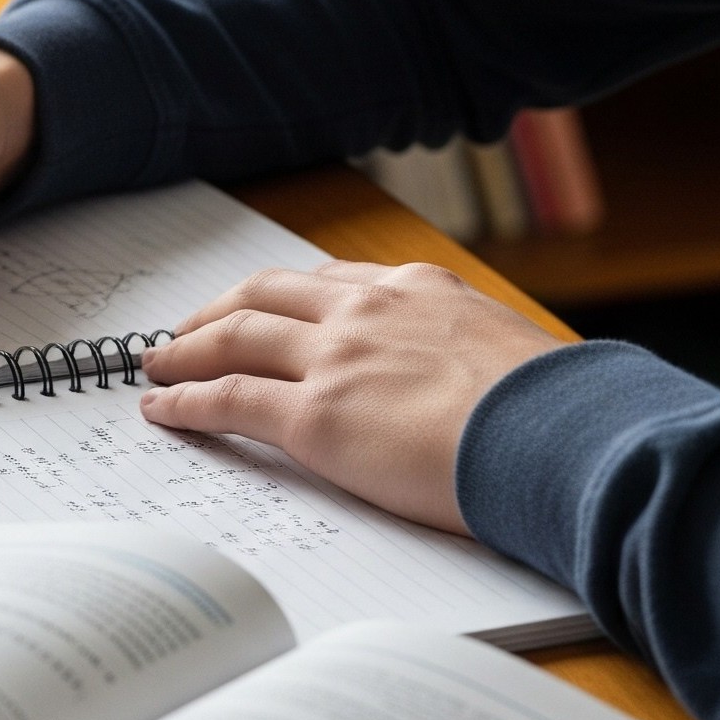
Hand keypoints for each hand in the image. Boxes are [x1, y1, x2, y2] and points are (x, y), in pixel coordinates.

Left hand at [139, 261, 561, 531]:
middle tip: (188, 328)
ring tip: (157, 362)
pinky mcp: (316, 417)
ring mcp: (337, 360)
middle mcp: (368, 311)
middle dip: (219, 310)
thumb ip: (468, 358)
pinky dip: (186, 400)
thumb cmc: (558, 415)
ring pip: (236, 337)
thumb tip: (475, 392)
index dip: (284, 297)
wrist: (562, 437)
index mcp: (419, 290)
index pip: (330, 282)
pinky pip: (229, 399)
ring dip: (186, 348)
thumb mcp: (512, 355)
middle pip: (267, 295)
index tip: (261, 306)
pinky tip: (162, 407)